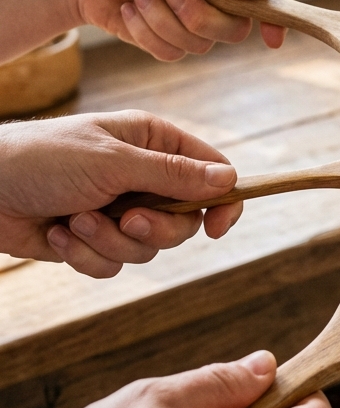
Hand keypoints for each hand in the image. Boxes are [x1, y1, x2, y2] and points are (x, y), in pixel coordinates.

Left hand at [0, 111, 242, 277]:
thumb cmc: (43, 159)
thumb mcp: (114, 162)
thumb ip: (173, 174)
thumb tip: (229, 179)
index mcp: (154, 143)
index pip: (211, 172)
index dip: (221, 201)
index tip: (216, 229)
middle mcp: (143, 176)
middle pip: (184, 219)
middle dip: (153, 228)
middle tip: (125, 220)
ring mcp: (120, 209)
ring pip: (148, 247)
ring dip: (109, 241)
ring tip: (76, 220)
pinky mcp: (95, 239)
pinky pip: (114, 264)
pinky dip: (86, 255)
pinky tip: (58, 233)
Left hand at [72, 0, 286, 59]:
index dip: (275, 11)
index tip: (273, 37)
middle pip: (238, 25)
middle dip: (201, 16)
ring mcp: (196, 13)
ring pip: (205, 43)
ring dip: (165, 22)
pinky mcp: (172, 35)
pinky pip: (175, 53)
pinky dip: (148, 34)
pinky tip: (131, 10)